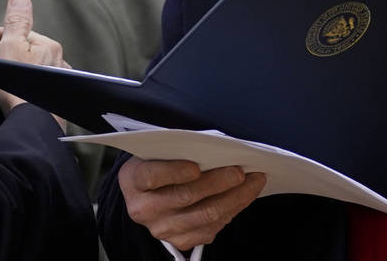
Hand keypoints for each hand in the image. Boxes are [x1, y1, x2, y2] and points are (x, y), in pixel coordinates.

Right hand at [0, 0, 70, 125]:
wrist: (32, 122)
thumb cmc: (19, 86)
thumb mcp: (11, 46)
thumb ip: (15, 21)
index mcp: (50, 46)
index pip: (22, 36)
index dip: (4, 41)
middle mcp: (60, 62)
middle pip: (29, 53)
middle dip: (14, 58)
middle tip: (3, 70)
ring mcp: (61, 82)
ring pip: (35, 70)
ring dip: (23, 74)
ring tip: (10, 87)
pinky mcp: (59, 100)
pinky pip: (41, 88)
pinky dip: (31, 89)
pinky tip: (22, 97)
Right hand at [118, 157, 265, 250]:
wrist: (148, 195)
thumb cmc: (158, 164)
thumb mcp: (156, 151)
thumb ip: (177, 149)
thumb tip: (216, 145)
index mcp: (133, 180)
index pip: (151, 177)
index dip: (173, 172)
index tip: (196, 166)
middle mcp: (144, 209)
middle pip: (185, 196)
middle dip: (218, 182)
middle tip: (240, 170)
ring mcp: (162, 228)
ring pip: (204, 215)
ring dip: (234, 197)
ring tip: (253, 181)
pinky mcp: (181, 241)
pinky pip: (212, 228)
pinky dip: (233, 210)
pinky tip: (245, 195)